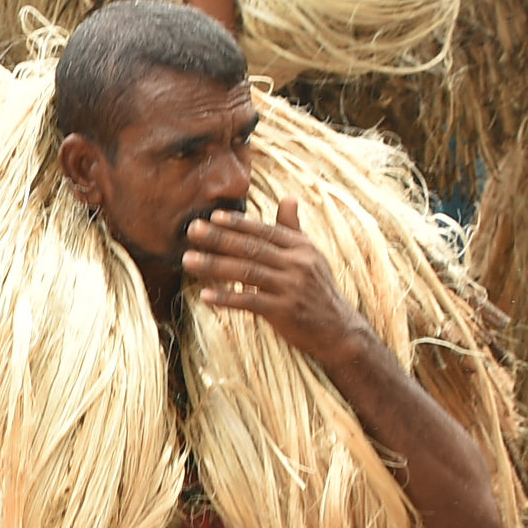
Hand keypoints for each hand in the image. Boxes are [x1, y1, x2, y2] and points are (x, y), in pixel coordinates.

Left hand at [184, 199, 369, 364]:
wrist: (338, 329)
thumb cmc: (319, 291)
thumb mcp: (311, 256)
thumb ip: (293, 229)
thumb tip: (289, 198)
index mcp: (301, 247)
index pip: (264, 231)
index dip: (238, 224)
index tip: (213, 217)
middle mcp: (297, 264)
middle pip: (251, 248)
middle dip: (219, 238)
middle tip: (192, 230)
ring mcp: (291, 287)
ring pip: (246, 272)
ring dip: (214, 265)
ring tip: (188, 260)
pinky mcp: (284, 311)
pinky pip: (250, 301)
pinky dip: (226, 298)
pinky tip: (205, 295)